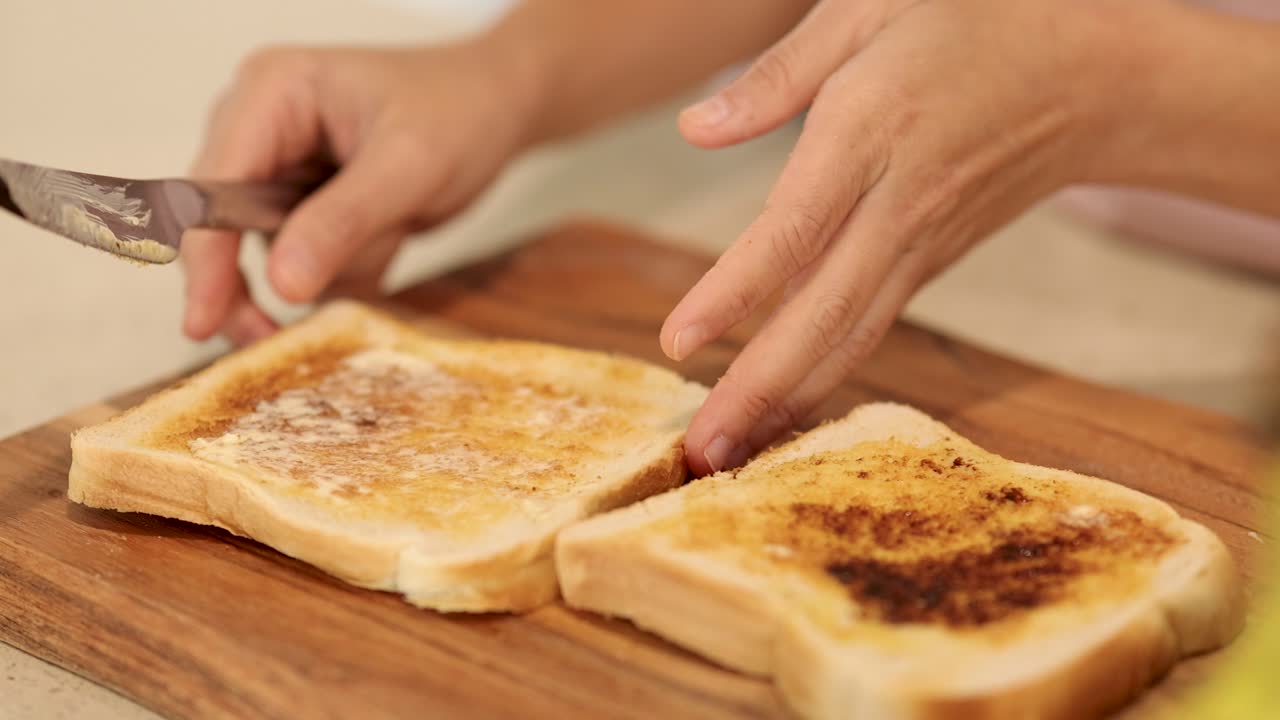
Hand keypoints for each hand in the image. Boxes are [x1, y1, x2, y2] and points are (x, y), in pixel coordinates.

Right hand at [182, 42, 535, 344]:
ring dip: (333, 267)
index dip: (203, 257)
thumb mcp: (408, 166)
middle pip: (219, 228)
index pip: (212, 186)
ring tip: (394, 230)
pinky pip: (306, 263)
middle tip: (274, 341)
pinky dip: (350, 268)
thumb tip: (282, 284)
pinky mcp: (305, 206)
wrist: (496, 109)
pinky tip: (393, 236)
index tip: (203, 322)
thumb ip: (343, 221)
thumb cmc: (459, 111)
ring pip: (269, 254)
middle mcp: (260, 128)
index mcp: (271, 92)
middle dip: (256, 283)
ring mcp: (280, 170)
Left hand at [661, 0, 1163, 472]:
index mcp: (873, 131)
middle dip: (758, 387)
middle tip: (700, 453)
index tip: (678, 342)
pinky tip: (780, 411)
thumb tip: (695, 127)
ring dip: (787, 403)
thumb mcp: (868, 9)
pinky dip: (824, 378)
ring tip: (727, 456)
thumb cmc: (972, 21)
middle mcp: (899, 204)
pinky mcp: (929, 265)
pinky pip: (870, 329)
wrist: (1089, 73)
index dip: (735, 292)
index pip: (794, 230)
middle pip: (824, 314)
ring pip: (851, 338)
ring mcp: (921, 245)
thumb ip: (777, 74)